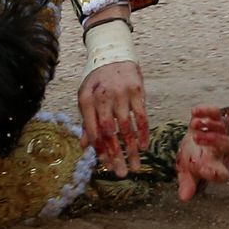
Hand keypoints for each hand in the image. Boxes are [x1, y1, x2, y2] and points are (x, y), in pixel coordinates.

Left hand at [78, 60, 148, 176]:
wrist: (112, 54)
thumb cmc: (96, 80)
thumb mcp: (85, 97)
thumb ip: (86, 121)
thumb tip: (85, 147)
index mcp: (86, 101)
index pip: (93, 132)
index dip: (100, 152)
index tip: (107, 167)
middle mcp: (102, 97)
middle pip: (109, 133)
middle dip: (116, 156)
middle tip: (121, 174)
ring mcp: (121, 93)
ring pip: (126, 128)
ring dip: (131, 150)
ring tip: (135, 166)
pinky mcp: (137, 90)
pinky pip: (141, 116)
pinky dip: (143, 133)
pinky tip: (143, 147)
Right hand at [175, 104, 228, 200]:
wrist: (193, 142)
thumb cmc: (192, 159)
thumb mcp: (186, 171)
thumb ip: (187, 183)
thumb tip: (184, 198)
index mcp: (216, 165)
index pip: (222, 172)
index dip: (216, 172)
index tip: (206, 170)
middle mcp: (222, 149)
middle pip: (227, 145)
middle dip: (214, 141)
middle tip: (197, 139)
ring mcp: (220, 131)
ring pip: (222, 127)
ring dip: (209, 125)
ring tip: (194, 125)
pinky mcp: (214, 117)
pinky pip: (215, 112)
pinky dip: (206, 110)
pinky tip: (194, 111)